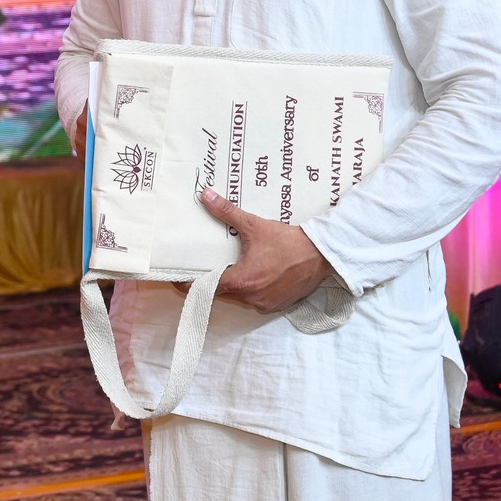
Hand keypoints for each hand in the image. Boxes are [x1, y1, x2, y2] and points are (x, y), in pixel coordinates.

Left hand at [200, 189, 335, 312]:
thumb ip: (227, 212)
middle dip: (210, 281)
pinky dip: (249, 290)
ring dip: (231, 285)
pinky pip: (255, 300)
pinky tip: (249, 275)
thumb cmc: (288, 242)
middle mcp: (252, 297)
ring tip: (225, 268)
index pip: (204, 288)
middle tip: (201, 267)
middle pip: (220, 293)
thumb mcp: (254, 225)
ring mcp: (265, 303)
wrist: (323, 255)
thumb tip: (206, 195)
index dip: (189, 284)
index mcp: (242, 281)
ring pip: (238, 297)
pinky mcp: (278, 305)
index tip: (177, 278)